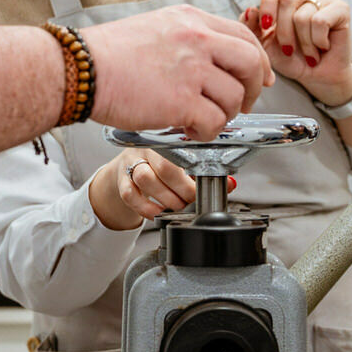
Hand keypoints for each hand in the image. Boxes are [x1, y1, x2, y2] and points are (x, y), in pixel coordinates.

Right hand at [84, 5, 273, 140]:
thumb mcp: (155, 28)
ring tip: (201, 120)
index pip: (243, 36)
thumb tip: (209, 61)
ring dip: (223, 115)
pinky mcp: (182, 100)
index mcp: (190, 20)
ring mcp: (192, 69)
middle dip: (252, 89)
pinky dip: (207, 132)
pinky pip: (214, 122)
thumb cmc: (106, 55)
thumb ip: (186, 40)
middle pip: (250, 63)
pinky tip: (190, 130)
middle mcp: (196, 40)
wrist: (79, 70)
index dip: (257, 61)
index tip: (258, 77)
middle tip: (240, 104)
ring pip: (234, 97)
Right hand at [91, 147, 236, 229]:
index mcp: (167, 138)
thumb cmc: (161, 162)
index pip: (183, 152)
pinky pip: (130, 195)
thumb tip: (230, 184)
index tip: (205, 186)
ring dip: (165, 199)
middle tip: (190, 200)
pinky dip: (146, 208)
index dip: (196, 173)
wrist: (129, 164)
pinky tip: (157, 213)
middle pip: (165, 167)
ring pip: (145, 179)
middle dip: (183, 190)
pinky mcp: (120, 178)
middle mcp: (148, 146)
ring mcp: (131, 161)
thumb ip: (205, 173)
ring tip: (176, 206)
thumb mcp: (183, 162)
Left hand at [241, 0, 351, 103]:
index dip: (268, 3)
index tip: (267, 27)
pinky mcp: (342, 8)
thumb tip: (251, 10)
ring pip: (302, 15)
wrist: (317, 76)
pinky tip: (322, 46)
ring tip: (309, 52)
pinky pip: (320, 21)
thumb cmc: (291, 56)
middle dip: (283, 31)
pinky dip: (317, 41)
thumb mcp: (264, 43)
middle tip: (289, 49)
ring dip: (303, 43)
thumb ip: (252, 26)